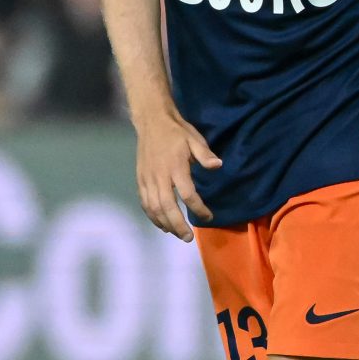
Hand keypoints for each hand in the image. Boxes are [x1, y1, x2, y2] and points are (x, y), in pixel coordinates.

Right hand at [132, 106, 219, 240]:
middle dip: (178, 224)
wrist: (151, 121)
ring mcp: (147, 179)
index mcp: (175, 166)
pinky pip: (144, 203)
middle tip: (188, 238)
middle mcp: (159, 176)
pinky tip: (161, 225)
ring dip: (165, 224)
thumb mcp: (194, 139)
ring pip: (154, 208)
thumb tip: (218, 166)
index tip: (209, 215)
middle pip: (167, 206)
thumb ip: (205, 155)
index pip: (187, 194)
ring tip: (177, 234)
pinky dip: (152, 217)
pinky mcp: (140, 180)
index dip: (198, 208)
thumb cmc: (177, 131)